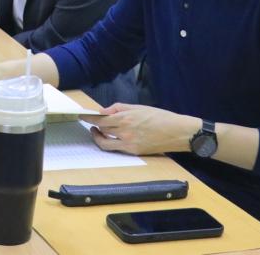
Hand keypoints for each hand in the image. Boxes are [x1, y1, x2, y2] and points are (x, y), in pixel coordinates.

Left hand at [81, 104, 198, 155]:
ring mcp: (129, 144)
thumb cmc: (160, 117)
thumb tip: (104, 111)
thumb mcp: (139, 107)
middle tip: (90, 123)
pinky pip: (117, 148)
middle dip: (93, 127)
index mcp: (125, 118)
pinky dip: (111, 142)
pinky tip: (111, 137)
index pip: (100, 120)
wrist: (178, 132)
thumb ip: (119, 108)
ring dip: (98, 137)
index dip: (89, 118)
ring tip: (97, 132)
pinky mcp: (134, 152)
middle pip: (101, 131)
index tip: (82, 116)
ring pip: (105, 143)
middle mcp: (125, 132)